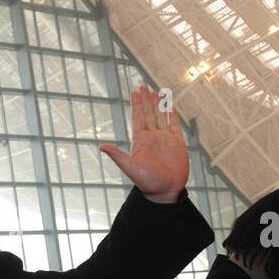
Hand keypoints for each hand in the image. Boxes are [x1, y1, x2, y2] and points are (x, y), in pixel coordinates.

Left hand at [100, 87, 188, 203]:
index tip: (135, 92)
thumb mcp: (130, 168)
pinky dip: (172, 116)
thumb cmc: (147, 183)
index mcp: (141, 141)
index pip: (138, 118)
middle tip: (143, 86)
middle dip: (146, 100)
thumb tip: (101, 147)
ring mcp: (165, 139)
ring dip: (158, 105)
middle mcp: (152, 138)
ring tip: (155, 92)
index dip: (136, 105)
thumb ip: (118, 156)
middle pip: (148, 114)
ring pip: (160, 117)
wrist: (165, 192)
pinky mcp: (177, 143)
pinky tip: (170, 106)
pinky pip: (174, 126)